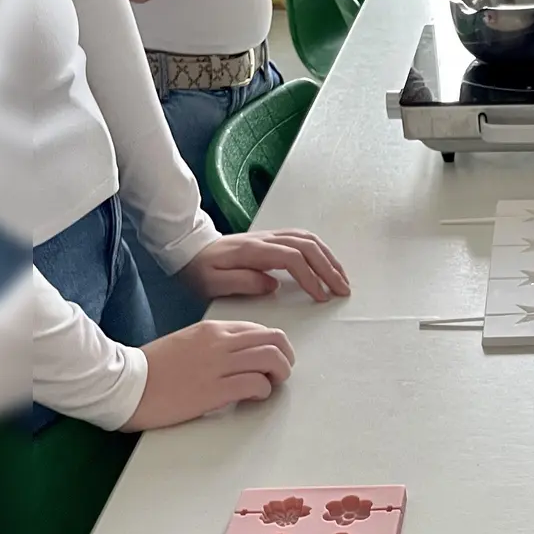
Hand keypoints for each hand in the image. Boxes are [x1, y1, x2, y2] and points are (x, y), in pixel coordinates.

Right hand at [123, 320, 295, 430]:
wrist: (124, 384)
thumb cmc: (151, 368)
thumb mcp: (186, 343)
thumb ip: (215, 345)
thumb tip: (239, 356)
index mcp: (213, 329)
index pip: (260, 329)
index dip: (273, 345)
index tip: (272, 359)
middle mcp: (220, 342)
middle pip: (275, 340)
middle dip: (286, 357)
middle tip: (281, 373)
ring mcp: (218, 365)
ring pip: (271, 359)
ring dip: (279, 374)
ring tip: (270, 386)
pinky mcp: (215, 391)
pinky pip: (256, 385)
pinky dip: (263, 391)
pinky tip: (253, 398)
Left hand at [180, 230, 348, 302]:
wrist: (190, 249)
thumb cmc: (201, 270)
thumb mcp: (212, 282)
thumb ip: (242, 283)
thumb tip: (273, 285)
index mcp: (253, 251)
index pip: (292, 258)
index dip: (310, 277)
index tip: (320, 297)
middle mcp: (266, 239)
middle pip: (308, 247)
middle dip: (329, 268)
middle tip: (343, 290)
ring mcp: (270, 236)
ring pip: (309, 240)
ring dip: (329, 258)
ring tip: (341, 278)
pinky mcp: (272, 238)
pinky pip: (303, 238)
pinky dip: (320, 250)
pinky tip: (327, 263)